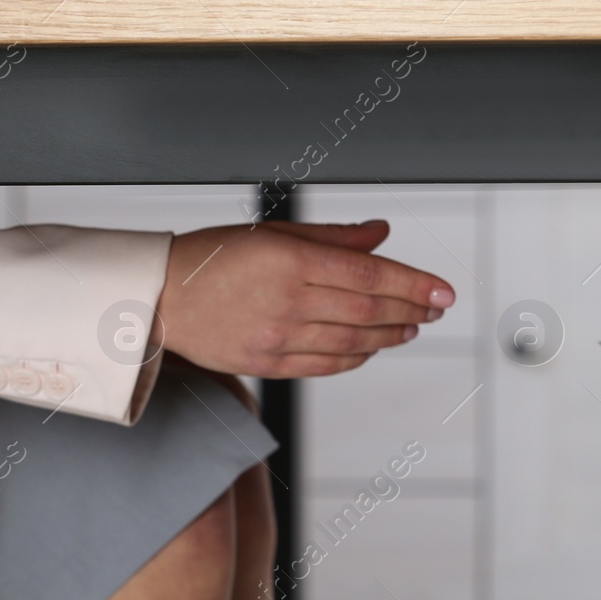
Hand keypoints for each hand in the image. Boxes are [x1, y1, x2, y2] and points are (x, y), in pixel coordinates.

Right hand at [155, 219, 454, 378]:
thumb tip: (382, 234)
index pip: (370, 276)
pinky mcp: (266, 364)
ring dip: (390, 336)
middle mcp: (286, 301)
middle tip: (434, 308)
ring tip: (411, 327)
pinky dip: (356, 357)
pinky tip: (372, 347)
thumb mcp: (274, 233)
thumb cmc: (214, 258)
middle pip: (368, 311)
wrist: (156, 298)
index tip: (444, 291)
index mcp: (290, 261)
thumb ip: (334, 238)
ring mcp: (276, 337)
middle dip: (411, 310)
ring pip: (352, 342)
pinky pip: (325, 366)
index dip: (414, 284)